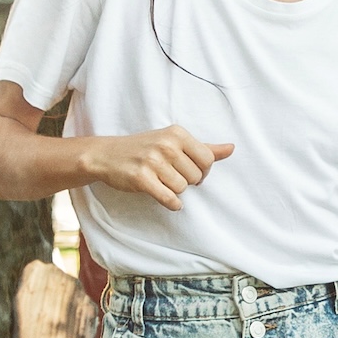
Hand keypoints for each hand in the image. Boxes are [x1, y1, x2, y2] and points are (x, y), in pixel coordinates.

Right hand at [79, 126, 232, 207]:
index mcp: (177, 133)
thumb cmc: (144, 148)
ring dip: (174, 191)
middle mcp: (166, 145)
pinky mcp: (142, 179)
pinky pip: (169, 198)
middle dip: (187, 181)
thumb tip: (231, 148)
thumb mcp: (173, 141)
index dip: (202, 171)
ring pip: (183, 188)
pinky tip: (164, 197)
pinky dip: (171, 203)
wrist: (106, 154)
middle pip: (196, 176)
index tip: (189, 171)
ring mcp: (153, 161)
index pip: (208, 159)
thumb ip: (204, 147)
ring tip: (162, 181)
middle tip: (171, 176)